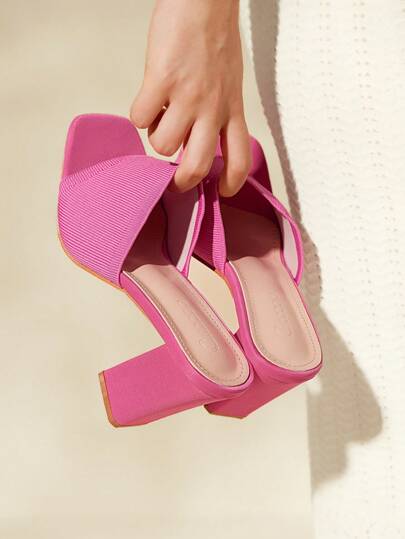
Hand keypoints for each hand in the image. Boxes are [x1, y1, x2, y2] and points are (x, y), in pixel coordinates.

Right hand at [130, 0, 250, 195]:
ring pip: (162, 145)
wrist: (204, 0)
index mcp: (232, 109)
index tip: (222, 192)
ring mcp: (186, 96)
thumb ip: (217, 114)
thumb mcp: (229, 84)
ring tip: (160, 114)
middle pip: (198, 166)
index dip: (232, 183)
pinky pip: (139, 118)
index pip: (240, 158)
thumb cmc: (215, 40)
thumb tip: (192, 141)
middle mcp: (212, 109)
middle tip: (174, 181)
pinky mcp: (161, 81)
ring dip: (155, 136)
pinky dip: (138, 114)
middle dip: (182, 182)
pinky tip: (148, 98)